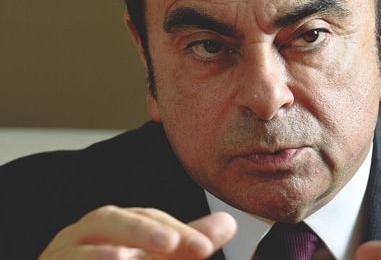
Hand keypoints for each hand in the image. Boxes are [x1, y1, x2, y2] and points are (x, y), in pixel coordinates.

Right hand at [40, 206, 236, 258]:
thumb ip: (186, 246)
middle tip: (175, 245)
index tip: (206, 247)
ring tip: (145, 252)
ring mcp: (63, 252)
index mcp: (117, 227)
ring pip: (85, 239)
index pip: (149, 218)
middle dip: (146, 231)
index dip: (178, 231)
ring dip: (117, 242)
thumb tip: (228, 222)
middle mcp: (88, 234)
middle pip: (114, 219)